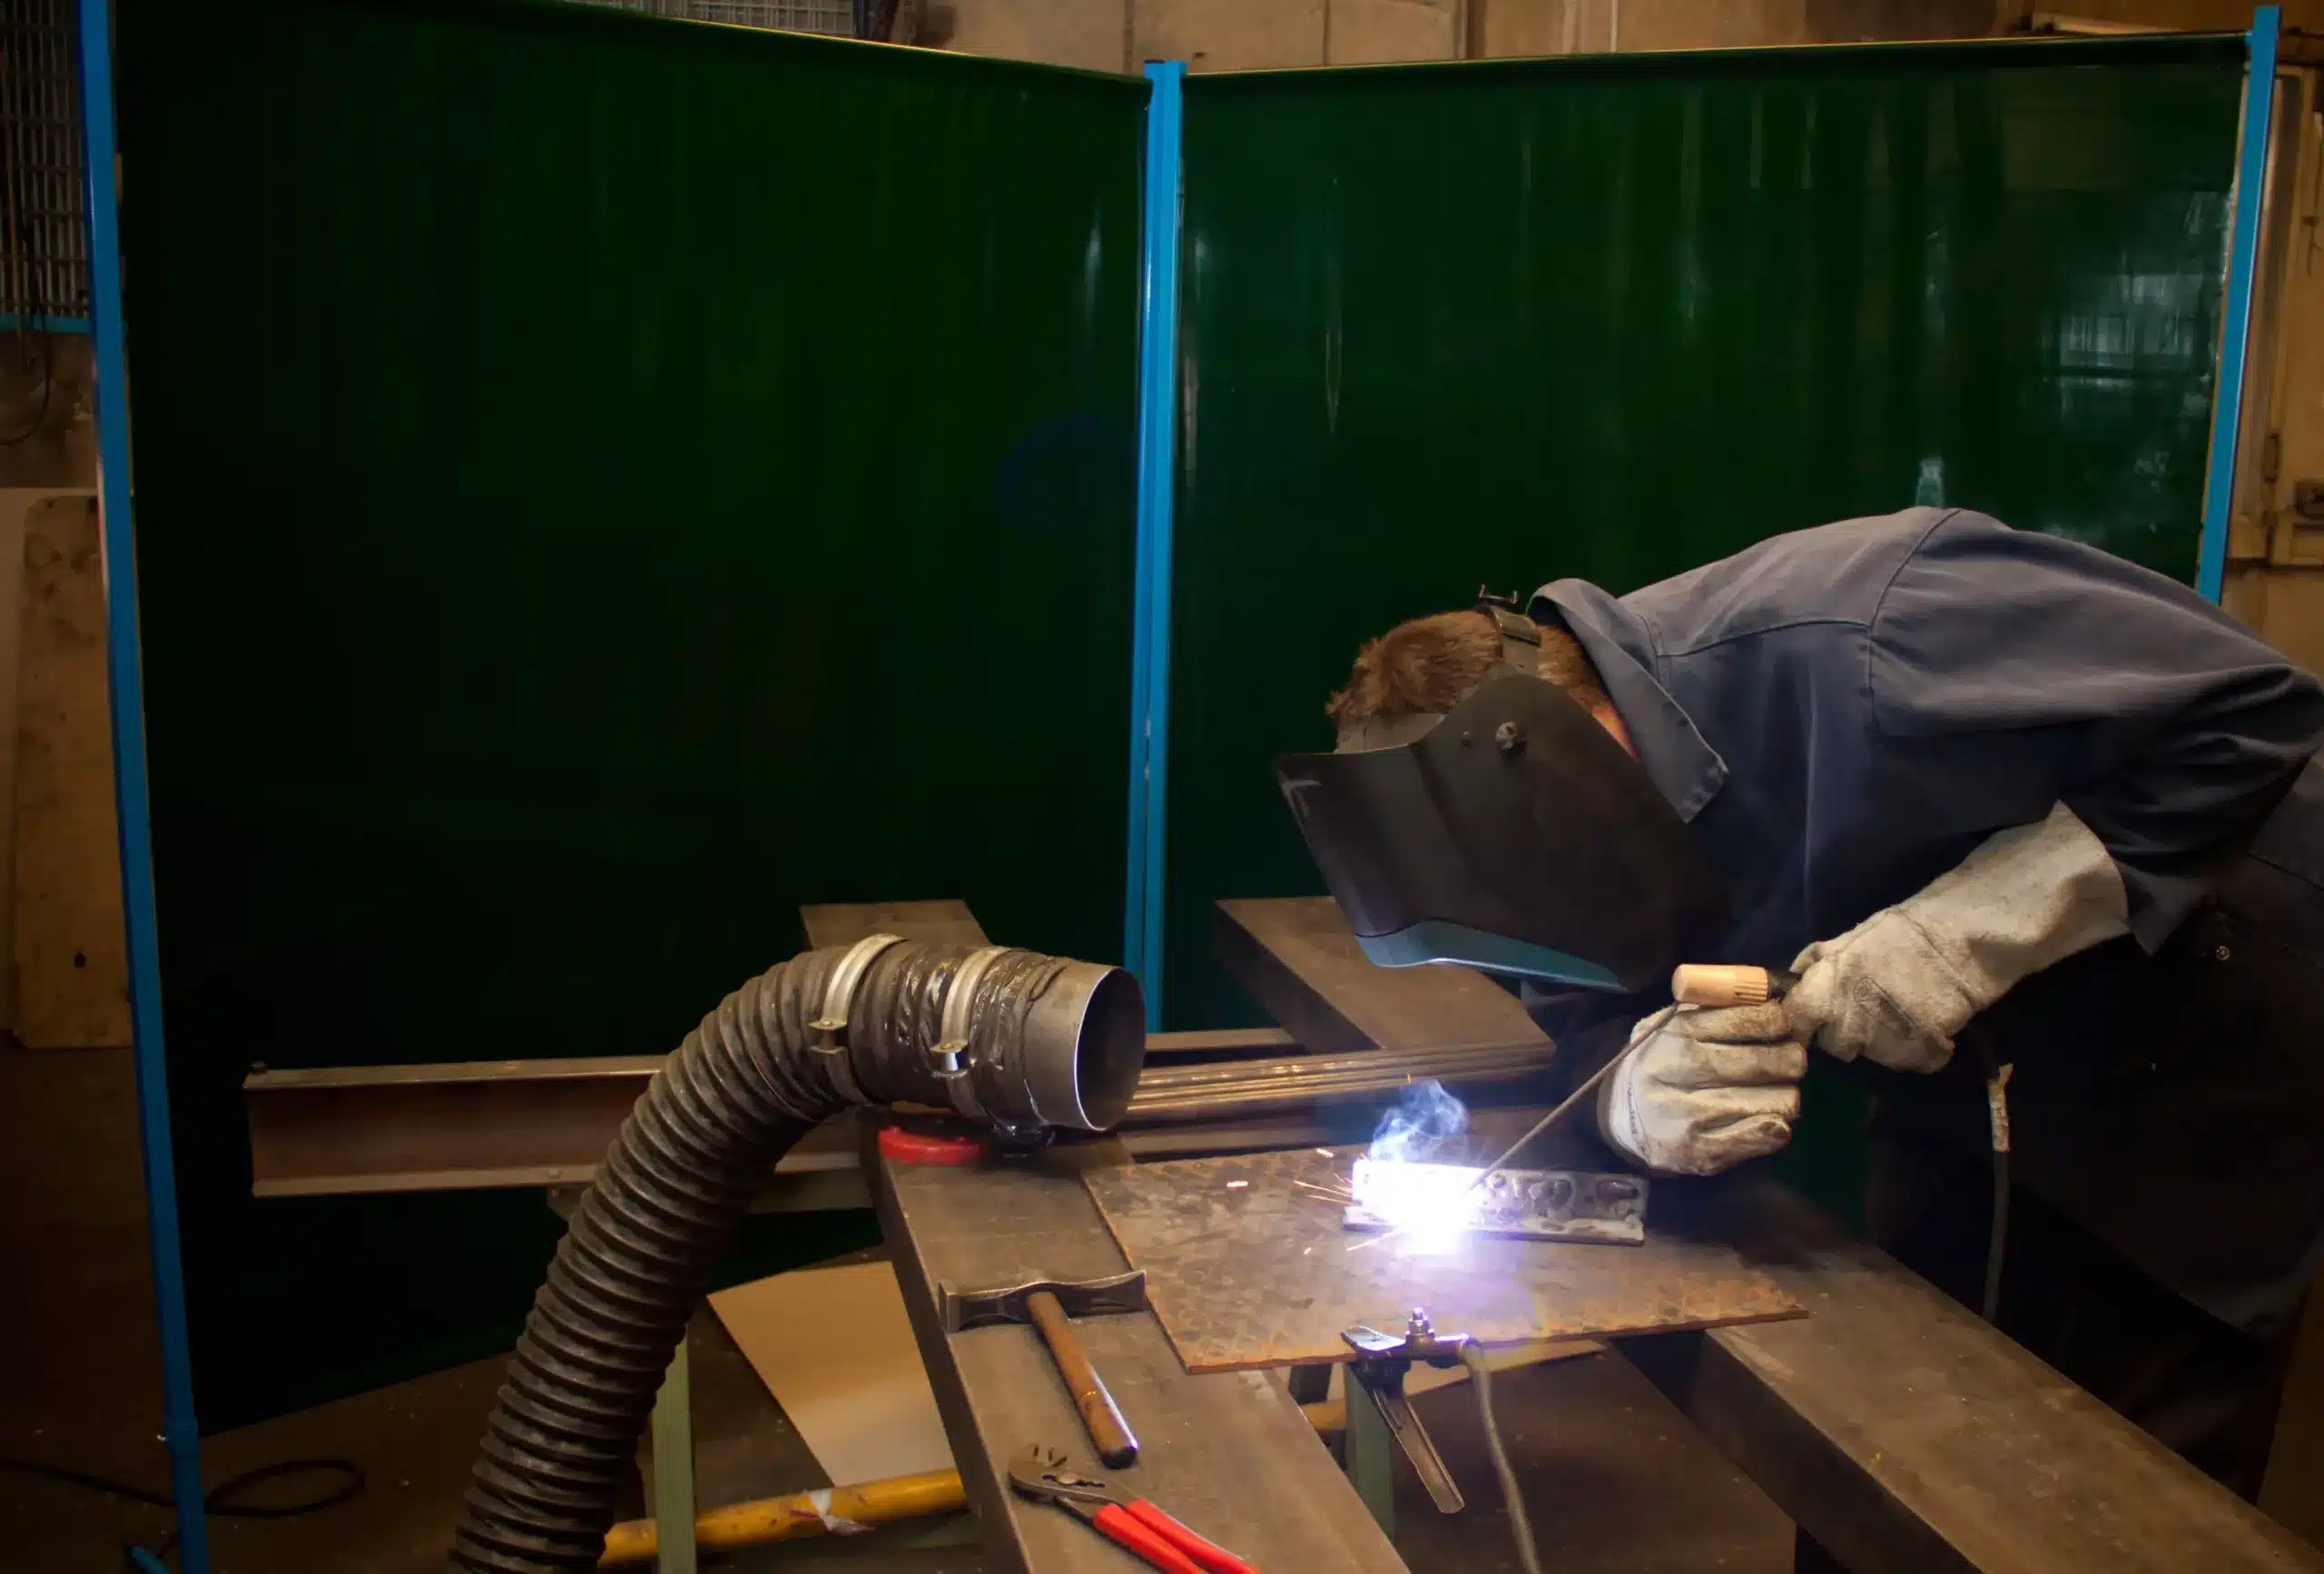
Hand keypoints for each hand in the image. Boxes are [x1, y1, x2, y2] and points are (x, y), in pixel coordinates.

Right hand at [1595, 1003, 1805, 1176]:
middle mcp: (1679, 1069)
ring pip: (1776, 1103)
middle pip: (1769, 1062)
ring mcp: (1688, 1115)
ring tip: (1773, 1094)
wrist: (1618, 1116)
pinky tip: (1769, 1121)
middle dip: (1791, 1061)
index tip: (1781, 1027)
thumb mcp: (1674, 1022)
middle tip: (1789, 1062)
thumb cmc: (1659, 1061)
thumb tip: (1773, 993)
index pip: (1752, 1019)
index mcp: (1676, 1031)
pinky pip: (1765, 1137)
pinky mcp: (1700, 1152)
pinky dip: (1777, 1128)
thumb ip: (1717, 1006)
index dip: (1780, 1022)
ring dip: (1786, 1097)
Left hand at [1783, 911, 1969, 1073]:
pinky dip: (1918, 1050)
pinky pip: (1910, 1063)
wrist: (1959, 939)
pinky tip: (1928, 1025)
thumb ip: (1816, 964)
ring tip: (1902, 1013)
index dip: (1803, 1023)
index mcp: (1825, 990)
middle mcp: (1847, 1023)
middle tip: (1870, 1009)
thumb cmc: (1901, 933)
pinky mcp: (1918, 1055)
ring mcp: (1883, 1043)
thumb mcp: (1848, 939)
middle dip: (1847, 1032)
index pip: (1796, 1023)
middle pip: (1835, 1045)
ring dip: (1883, 1043)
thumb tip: (1790, 982)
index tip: (1815, 1019)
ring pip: (1873, 1057)